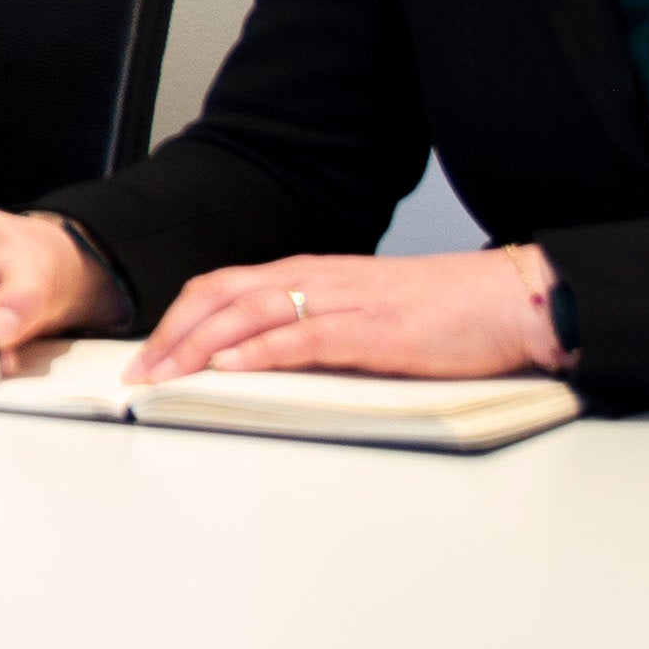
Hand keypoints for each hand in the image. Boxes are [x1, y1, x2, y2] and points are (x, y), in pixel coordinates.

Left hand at [126, 245, 565, 382]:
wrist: (509, 300)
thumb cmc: (442, 312)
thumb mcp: (361, 313)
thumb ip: (313, 327)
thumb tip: (260, 359)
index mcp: (311, 274)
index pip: (224, 286)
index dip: (178, 318)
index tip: (147, 354)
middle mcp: (317, 279)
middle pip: (221, 295)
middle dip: (172, 334)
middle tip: (139, 372)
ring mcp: (343, 301)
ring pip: (250, 312)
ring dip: (199, 345)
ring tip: (165, 375)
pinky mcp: (373, 330)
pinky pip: (304, 336)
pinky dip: (260, 349)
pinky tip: (231, 365)